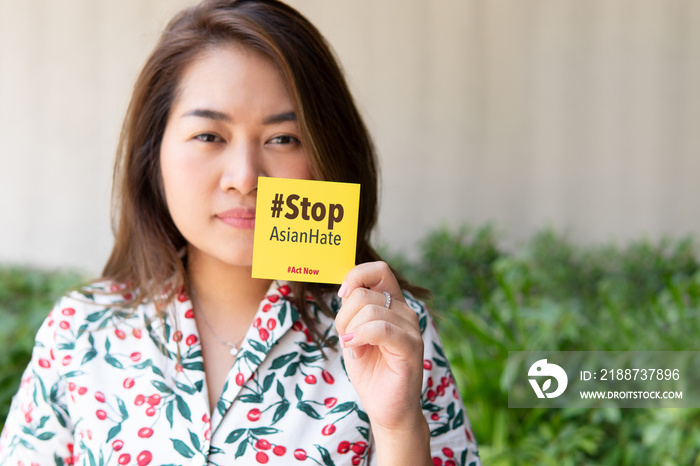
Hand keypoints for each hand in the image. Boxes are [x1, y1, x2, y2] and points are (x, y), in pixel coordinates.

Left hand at [334, 262, 425, 431]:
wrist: (386, 408)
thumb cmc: (370, 370)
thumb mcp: (354, 333)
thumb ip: (353, 310)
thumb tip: (345, 288)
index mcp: (393, 303)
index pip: (378, 270)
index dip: (355, 276)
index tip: (342, 296)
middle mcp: (405, 311)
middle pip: (363, 293)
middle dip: (343, 316)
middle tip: (347, 339)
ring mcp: (410, 328)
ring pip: (368, 310)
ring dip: (350, 331)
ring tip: (354, 349)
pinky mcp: (411, 347)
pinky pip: (380, 329)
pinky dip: (360, 337)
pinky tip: (355, 350)